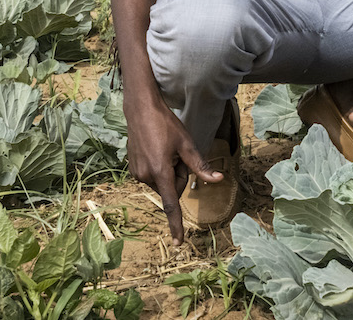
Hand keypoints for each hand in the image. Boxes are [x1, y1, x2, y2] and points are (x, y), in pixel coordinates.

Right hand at [123, 94, 219, 244]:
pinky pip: (154, 177)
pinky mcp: (133, 170)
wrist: (141, 110)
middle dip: (179, 175)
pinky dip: (160, 168)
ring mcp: (137, 174)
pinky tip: (157, 150)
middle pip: (173, 188)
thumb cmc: (166, 125)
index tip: (178, 242)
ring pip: (164, 183)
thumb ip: (201, 166)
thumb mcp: (187, 144)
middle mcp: (146, 177)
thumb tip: (219, 180)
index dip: (176, 225)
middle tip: (176, 153)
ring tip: (165, 149)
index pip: (171, 205)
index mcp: (160, 172)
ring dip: (169, 171)